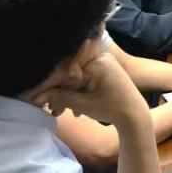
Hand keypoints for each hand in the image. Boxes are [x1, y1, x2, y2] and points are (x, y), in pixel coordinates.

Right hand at [33, 52, 147, 131]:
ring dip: (67, 94)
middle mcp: (100, 57)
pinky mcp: (105, 69)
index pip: (66, 71)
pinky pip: (85, 77)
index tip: (37, 97)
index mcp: (96, 62)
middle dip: (59, 92)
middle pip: (70, 73)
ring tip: (59, 112)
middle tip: (49, 108)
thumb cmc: (112, 109)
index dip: (50, 85)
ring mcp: (103, 62)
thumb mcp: (83, 104)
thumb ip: (59, 97)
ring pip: (76, 77)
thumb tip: (36, 95)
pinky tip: (73, 109)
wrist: (135, 116)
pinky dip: (78, 91)